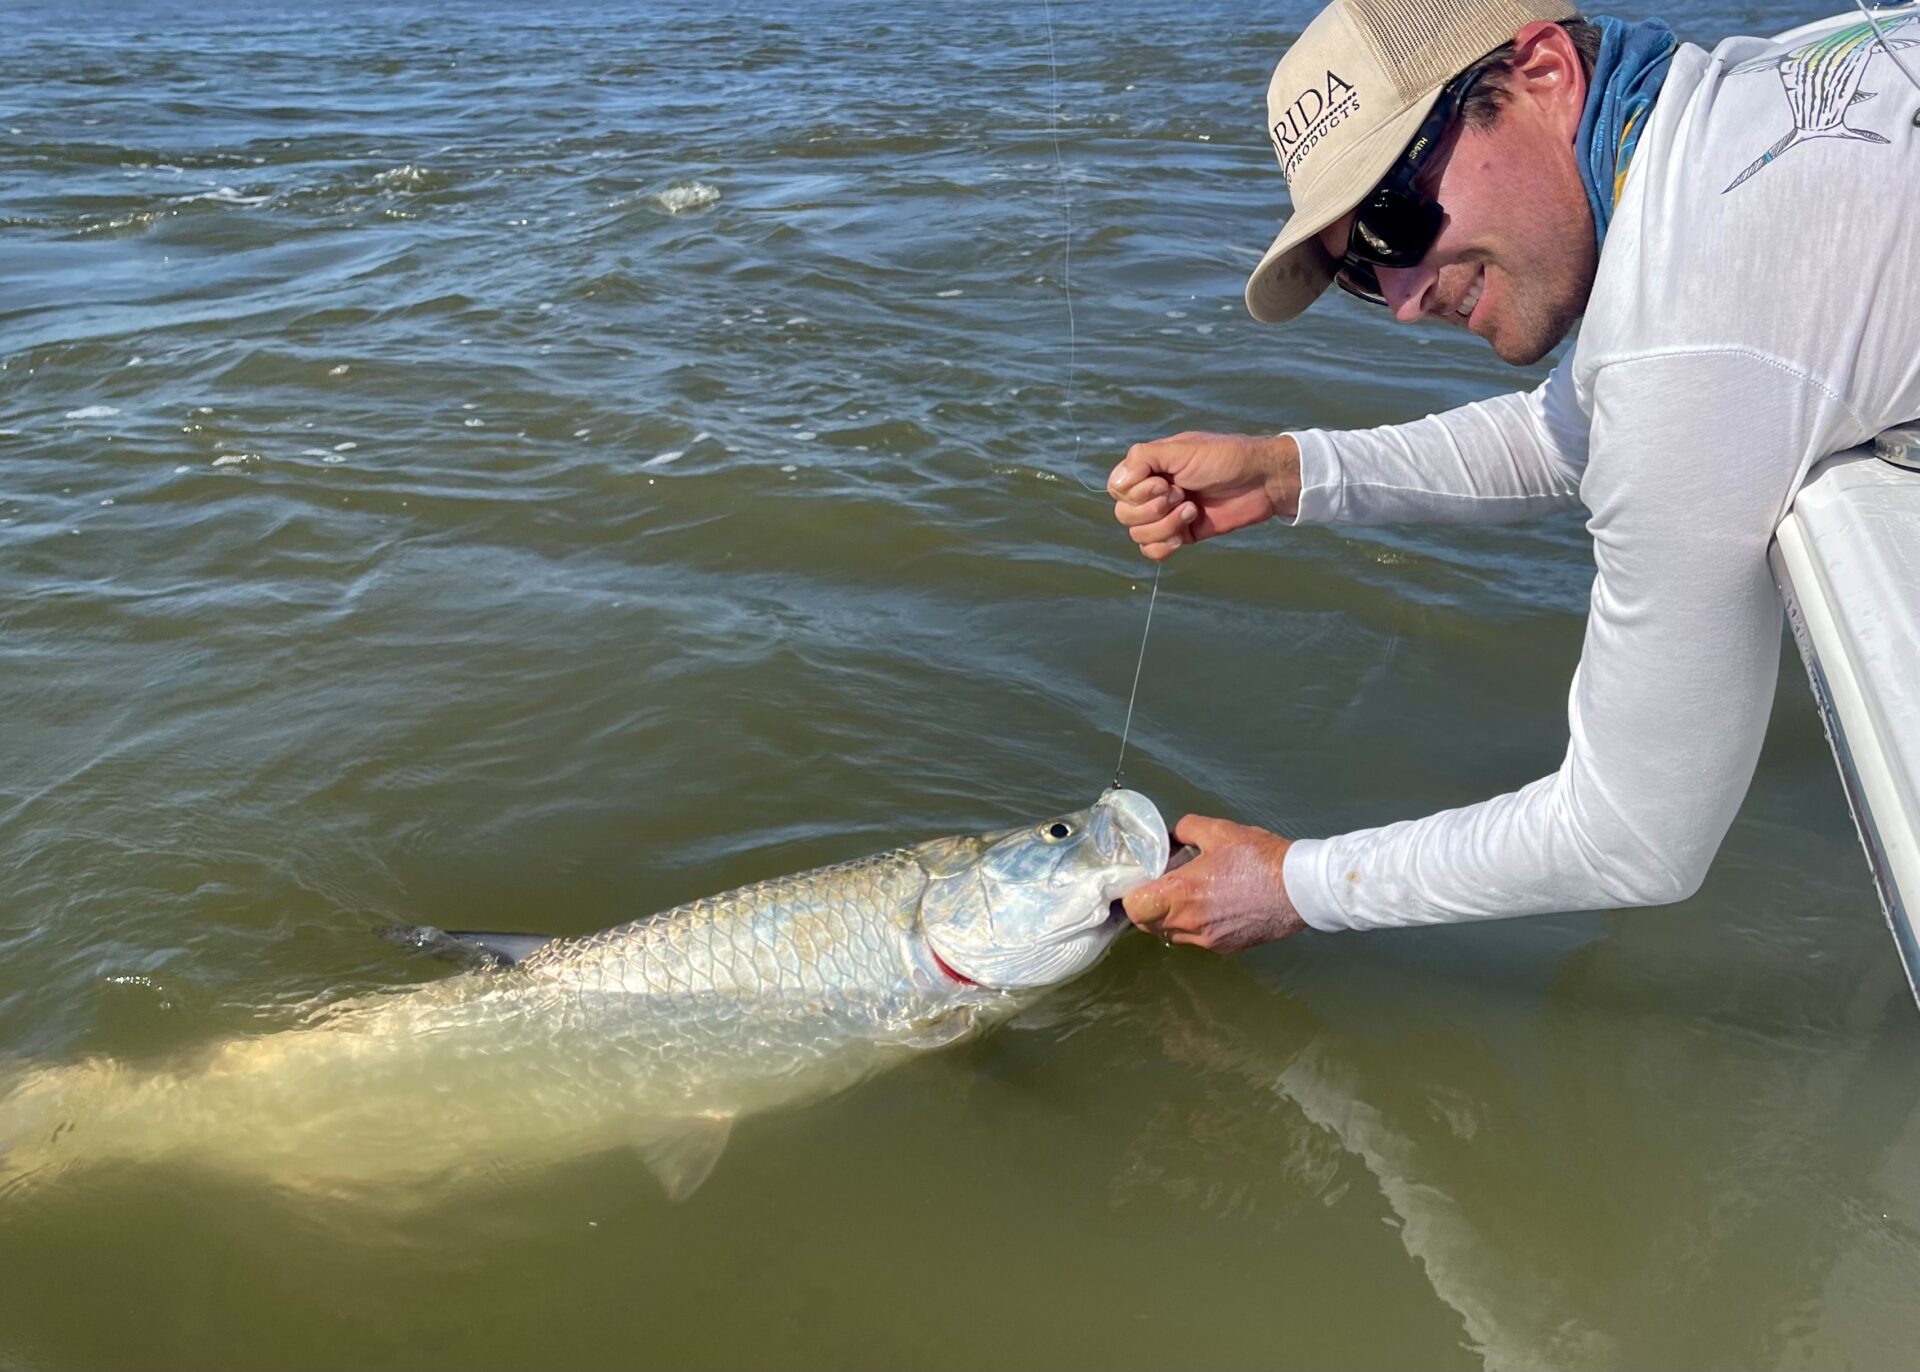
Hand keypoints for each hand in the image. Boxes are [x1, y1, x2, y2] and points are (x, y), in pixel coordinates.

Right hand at [1107, 432, 1300, 561]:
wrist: (1261, 482)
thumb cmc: (1225, 458)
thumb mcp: (1182, 449)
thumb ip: (1144, 459)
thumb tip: (1116, 483)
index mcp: (1149, 468)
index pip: (1117, 488)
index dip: (1135, 492)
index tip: (1164, 483)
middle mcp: (1153, 492)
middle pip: (1124, 514)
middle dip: (1152, 510)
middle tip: (1183, 495)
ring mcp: (1166, 515)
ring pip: (1138, 535)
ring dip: (1164, 526)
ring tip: (1192, 511)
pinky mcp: (1180, 535)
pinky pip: (1152, 552)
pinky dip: (1163, 547)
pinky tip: (1183, 535)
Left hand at [1122, 815, 1304, 952]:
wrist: (1300, 888)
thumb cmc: (1259, 857)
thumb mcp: (1219, 831)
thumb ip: (1187, 829)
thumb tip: (1174, 835)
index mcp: (1182, 893)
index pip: (1135, 907)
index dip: (1134, 893)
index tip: (1144, 879)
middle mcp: (1190, 923)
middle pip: (1148, 924)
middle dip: (1149, 906)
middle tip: (1163, 885)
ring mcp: (1208, 940)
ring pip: (1172, 934)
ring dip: (1172, 917)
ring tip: (1191, 894)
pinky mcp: (1226, 948)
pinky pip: (1197, 940)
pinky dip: (1196, 925)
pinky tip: (1214, 905)